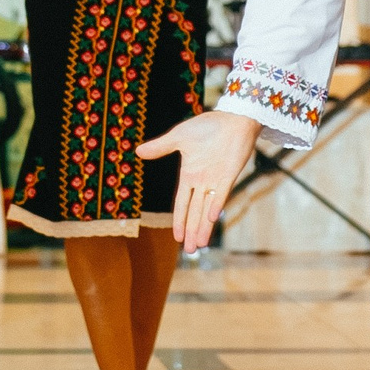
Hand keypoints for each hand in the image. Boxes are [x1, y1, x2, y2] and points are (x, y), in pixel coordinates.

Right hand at [137, 110, 262, 249]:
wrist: (232, 118)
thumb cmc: (208, 127)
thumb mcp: (179, 137)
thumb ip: (161, 147)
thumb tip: (137, 152)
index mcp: (190, 175)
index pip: (182, 203)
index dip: (180, 220)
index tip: (177, 238)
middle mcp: (203, 182)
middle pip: (195, 212)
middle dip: (192, 231)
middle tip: (190, 251)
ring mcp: (216, 180)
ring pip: (207, 209)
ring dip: (203, 227)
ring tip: (200, 245)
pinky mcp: (230, 175)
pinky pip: (221, 193)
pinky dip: (216, 205)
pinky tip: (211, 218)